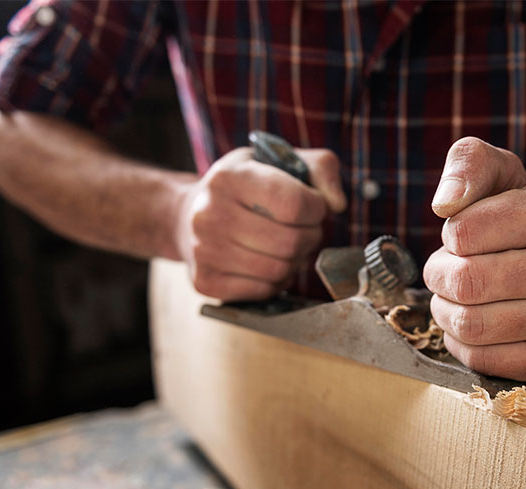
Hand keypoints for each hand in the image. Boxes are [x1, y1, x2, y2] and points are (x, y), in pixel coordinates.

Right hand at [176, 147, 345, 299]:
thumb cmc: (246, 187)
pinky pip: (264, 291)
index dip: (317, 208)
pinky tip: (269, 263)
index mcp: (229, 177)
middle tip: (305, 228)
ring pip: (279, 270)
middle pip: (290, 241)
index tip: (314, 205)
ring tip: (288, 245)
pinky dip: (277, 281)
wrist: (189, 215)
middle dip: (310, 236)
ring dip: (296, 261)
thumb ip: (321, 169)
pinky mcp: (205, 282)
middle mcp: (209, 213)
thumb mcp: (281, 160)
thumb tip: (337, 204)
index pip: (293, 204)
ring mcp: (203, 250)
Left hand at [423, 137, 525, 381]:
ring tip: (457, 298)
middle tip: (447, 271)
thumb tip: (445, 202)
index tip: (463, 236)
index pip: (463, 232)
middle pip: (467, 282)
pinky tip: (476, 326)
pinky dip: (464, 345)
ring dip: (447, 312)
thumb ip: (468, 165)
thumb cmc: (524, 216)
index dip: (449, 236)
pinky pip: (485, 362)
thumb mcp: (501, 173)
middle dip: (440, 276)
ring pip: (472, 326)